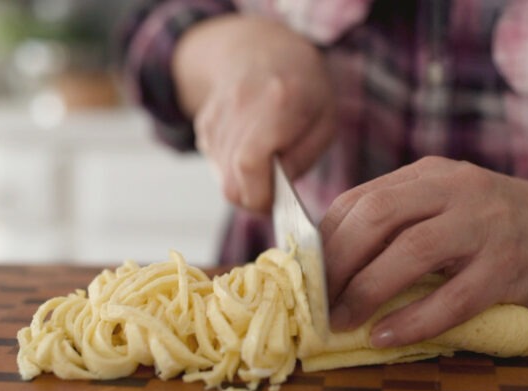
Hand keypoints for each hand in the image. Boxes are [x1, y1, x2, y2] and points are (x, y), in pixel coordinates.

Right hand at [173, 15, 334, 211]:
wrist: (261, 50)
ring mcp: (217, 116)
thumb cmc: (303, 89)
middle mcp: (241, 107)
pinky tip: (249, 147)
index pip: (250, 163)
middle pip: (231, 181)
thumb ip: (301, 158)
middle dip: (253, 198)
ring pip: (221, 178)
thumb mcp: (323, 121)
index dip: (260, 195)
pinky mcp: (204, 126)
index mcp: (279, 103)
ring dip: (244, 183)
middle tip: (273, 191)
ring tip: (266, 162)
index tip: (276, 203)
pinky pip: (215, 165)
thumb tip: (276, 193)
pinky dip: (233, 169)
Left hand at [321, 156, 527, 347]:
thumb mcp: (444, 201)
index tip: (307, 271)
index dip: (325, 237)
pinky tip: (386, 335)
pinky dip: (413, 320)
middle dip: (337, 262)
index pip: (360, 198)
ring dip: (366, 290)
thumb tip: (331, 261)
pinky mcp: (508, 265)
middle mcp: (455, 189)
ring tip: (342, 320)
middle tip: (319, 299)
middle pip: (377, 217)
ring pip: (411, 252)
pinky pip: (453, 297)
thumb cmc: (493, 222)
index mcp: (429, 173)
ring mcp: (484, 224)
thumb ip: (398, 218)